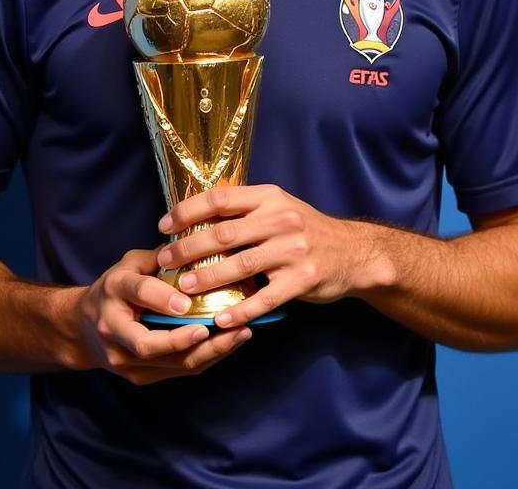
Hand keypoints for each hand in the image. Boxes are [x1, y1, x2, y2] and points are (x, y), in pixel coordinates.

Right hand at [78, 248, 250, 384]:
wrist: (83, 328)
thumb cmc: (116, 288)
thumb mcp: (130, 263)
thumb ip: (160, 257)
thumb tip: (200, 244)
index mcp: (113, 291)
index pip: (137, 293)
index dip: (161, 299)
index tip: (187, 303)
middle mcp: (113, 329)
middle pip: (148, 344)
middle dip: (186, 340)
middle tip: (222, 327)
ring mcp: (123, 360)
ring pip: (168, 364)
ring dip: (207, 352)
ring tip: (239, 334)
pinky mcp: (139, 377)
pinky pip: (177, 371)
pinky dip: (206, 359)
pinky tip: (229, 344)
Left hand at [156, 185, 369, 328]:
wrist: (353, 253)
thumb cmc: (305, 230)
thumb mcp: (278, 207)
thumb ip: (244, 210)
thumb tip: (194, 217)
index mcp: (269, 197)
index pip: (220, 198)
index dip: (188, 211)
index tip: (164, 226)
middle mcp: (281, 220)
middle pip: (224, 233)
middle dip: (189, 248)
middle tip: (165, 261)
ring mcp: (293, 251)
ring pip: (241, 265)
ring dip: (208, 278)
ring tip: (184, 289)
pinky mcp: (303, 280)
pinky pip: (265, 298)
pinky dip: (241, 310)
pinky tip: (221, 319)